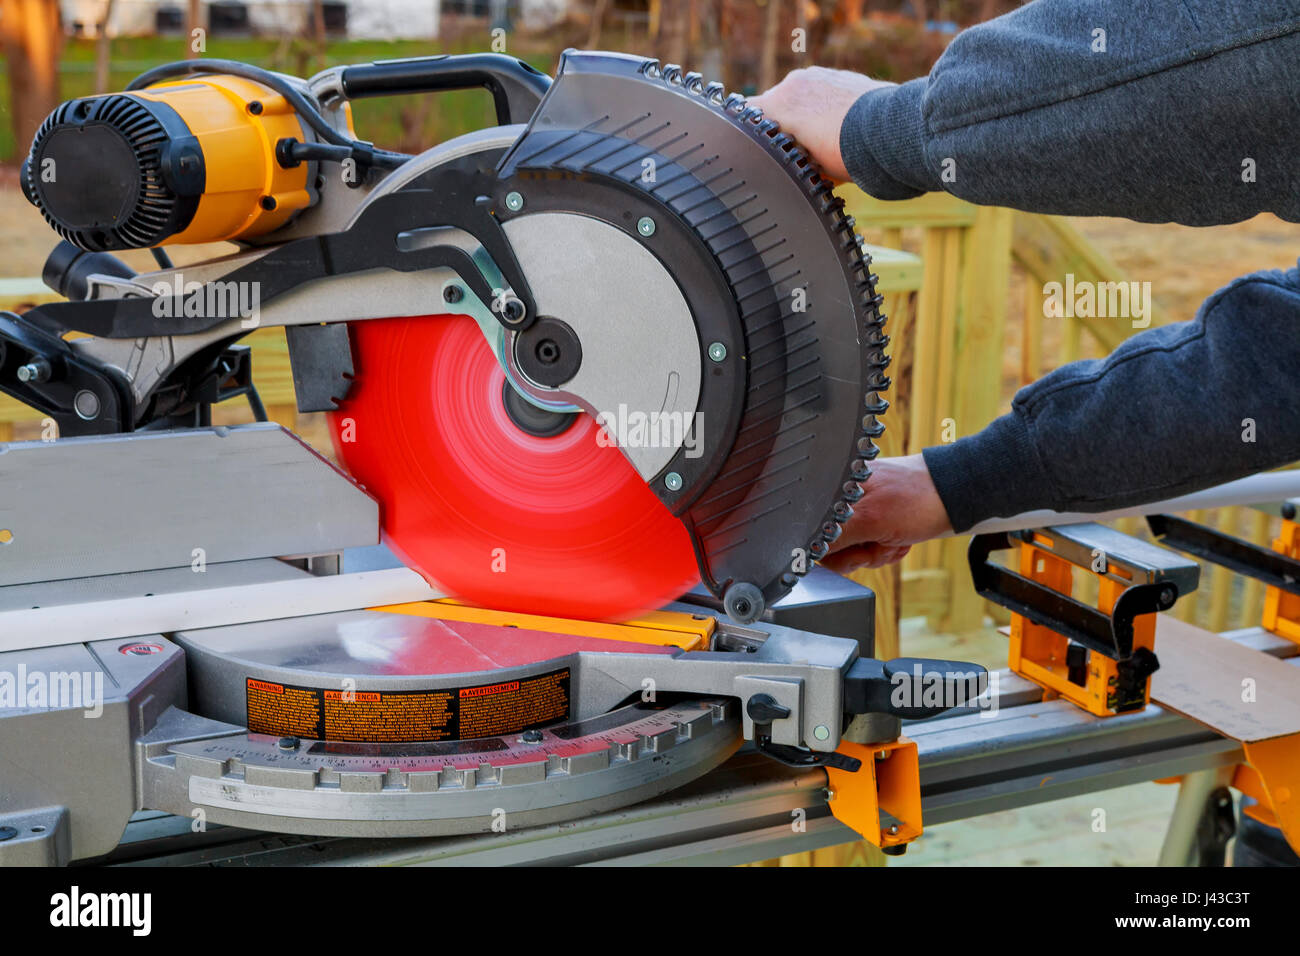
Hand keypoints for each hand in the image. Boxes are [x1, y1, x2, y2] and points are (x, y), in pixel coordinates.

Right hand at [748, 67, 893, 181]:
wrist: (890, 133)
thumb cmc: (846, 153)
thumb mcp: (805, 165)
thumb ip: (784, 154)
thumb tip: (781, 162)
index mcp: (778, 103)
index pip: (746, 116)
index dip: (749, 135)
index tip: (755, 150)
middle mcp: (794, 83)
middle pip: (774, 107)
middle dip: (782, 128)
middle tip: (796, 154)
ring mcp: (819, 76)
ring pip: (800, 99)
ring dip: (805, 117)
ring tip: (823, 143)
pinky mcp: (841, 76)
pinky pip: (823, 92)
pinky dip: (825, 107)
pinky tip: (840, 129)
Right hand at [819, 454, 952, 572]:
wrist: (953, 496)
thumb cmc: (915, 498)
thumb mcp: (868, 521)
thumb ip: (832, 537)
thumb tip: (808, 553)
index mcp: (832, 489)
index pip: (813, 531)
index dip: (833, 549)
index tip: (855, 550)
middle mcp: (841, 499)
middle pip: (831, 546)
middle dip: (860, 553)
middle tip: (880, 544)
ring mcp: (859, 511)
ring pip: (852, 551)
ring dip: (876, 553)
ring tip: (894, 540)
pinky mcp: (874, 521)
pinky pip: (868, 547)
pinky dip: (885, 550)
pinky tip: (899, 541)